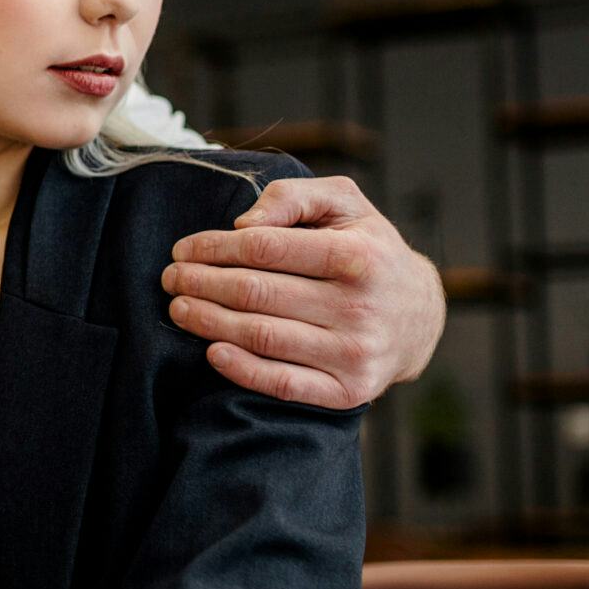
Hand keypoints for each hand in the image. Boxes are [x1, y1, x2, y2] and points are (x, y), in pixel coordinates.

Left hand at [162, 174, 445, 409]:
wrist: (419, 316)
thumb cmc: (367, 250)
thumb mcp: (344, 204)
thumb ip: (293, 198)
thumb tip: (242, 224)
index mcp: (357, 256)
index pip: (265, 249)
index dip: (213, 248)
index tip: (183, 249)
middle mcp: (360, 306)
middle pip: (256, 294)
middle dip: (201, 283)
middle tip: (170, 278)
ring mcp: (355, 353)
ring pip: (261, 337)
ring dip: (208, 323)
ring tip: (179, 308)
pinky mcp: (348, 390)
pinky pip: (283, 384)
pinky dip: (241, 370)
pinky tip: (211, 352)